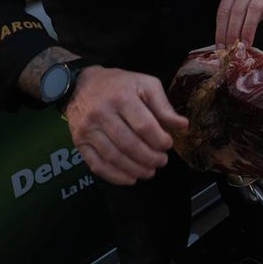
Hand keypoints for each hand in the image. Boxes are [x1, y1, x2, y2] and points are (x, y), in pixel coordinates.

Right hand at [63, 66, 187, 184]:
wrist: (82, 85)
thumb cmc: (119, 84)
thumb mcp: (145, 85)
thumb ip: (164, 106)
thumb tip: (183, 126)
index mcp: (122, 97)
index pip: (144, 126)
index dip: (159, 140)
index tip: (168, 145)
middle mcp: (102, 113)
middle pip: (129, 144)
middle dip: (149, 158)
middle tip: (161, 161)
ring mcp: (88, 129)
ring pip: (113, 157)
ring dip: (135, 169)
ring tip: (149, 172)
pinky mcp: (79, 142)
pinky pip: (96, 164)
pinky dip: (115, 176)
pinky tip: (130, 178)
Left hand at [215, 0, 262, 47]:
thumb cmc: (259, 0)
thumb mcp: (244, 4)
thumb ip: (235, 18)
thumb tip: (226, 42)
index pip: (225, 8)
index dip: (221, 28)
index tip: (221, 45)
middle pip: (238, 8)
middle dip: (233, 31)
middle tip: (233, 47)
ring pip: (255, 7)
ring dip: (249, 28)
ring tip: (247, 43)